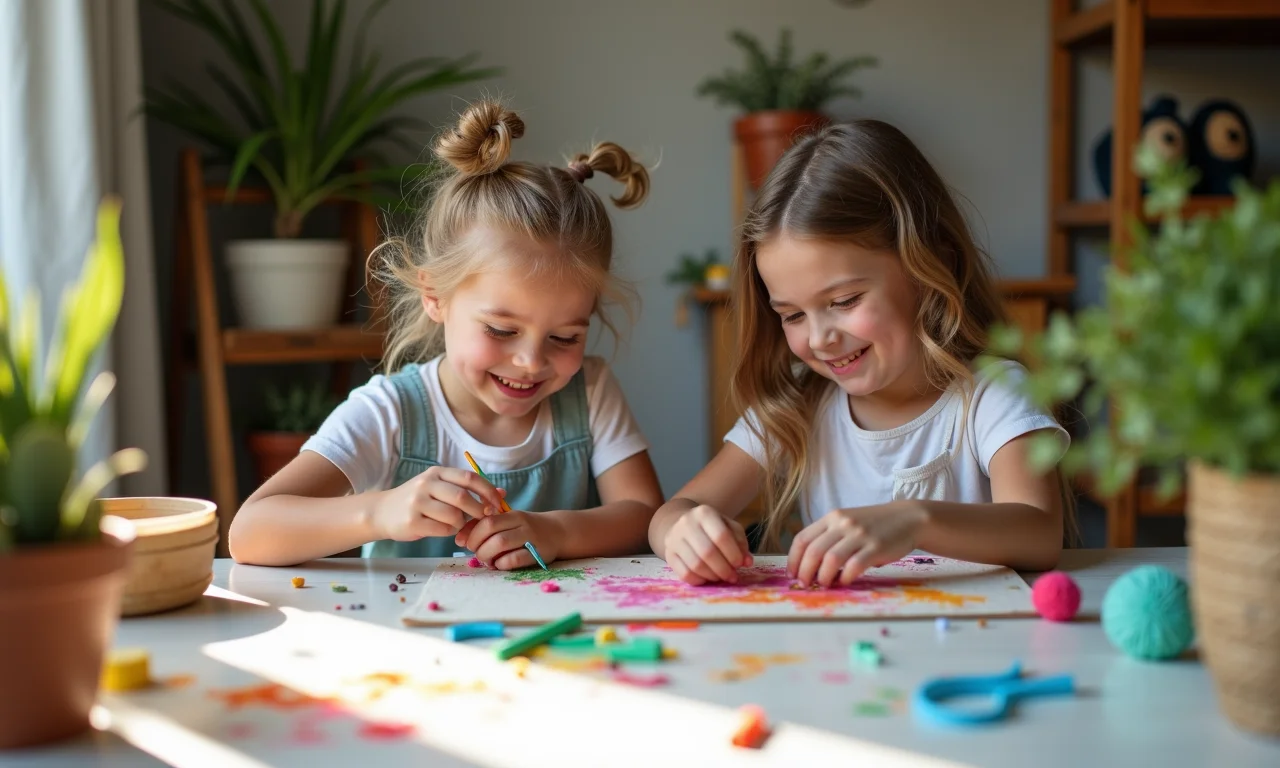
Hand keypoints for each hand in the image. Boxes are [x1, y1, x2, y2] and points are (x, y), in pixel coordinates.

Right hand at [371, 466, 503, 541]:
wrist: (381, 512)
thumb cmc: (418, 501)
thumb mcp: (441, 488)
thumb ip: (469, 489)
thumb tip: (503, 493)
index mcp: (437, 472)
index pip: (470, 478)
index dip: (488, 491)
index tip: (498, 504)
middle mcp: (427, 484)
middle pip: (463, 497)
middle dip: (479, 510)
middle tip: (484, 519)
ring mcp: (418, 502)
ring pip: (454, 515)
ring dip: (462, 523)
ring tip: (459, 524)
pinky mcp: (412, 521)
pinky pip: (442, 529)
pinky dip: (450, 532)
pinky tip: (445, 530)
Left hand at [454, 511, 561, 569]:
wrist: (558, 532)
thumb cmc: (526, 528)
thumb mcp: (509, 521)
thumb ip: (486, 526)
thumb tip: (460, 538)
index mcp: (512, 514)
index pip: (486, 519)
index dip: (472, 533)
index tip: (466, 542)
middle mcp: (521, 523)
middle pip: (491, 530)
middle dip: (476, 544)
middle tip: (475, 552)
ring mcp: (530, 538)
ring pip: (500, 543)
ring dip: (487, 555)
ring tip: (486, 560)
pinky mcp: (538, 553)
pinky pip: (514, 559)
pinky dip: (502, 564)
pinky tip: (500, 565)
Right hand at [662, 505, 752, 584]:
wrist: (684, 524)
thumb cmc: (712, 528)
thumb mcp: (728, 527)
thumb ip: (740, 542)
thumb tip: (747, 561)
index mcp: (704, 513)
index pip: (721, 536)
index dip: (733, 554)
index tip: (740, 564)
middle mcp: (686, 523)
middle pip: (707, 552)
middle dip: (724, 569)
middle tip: (732, 576)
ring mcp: (674, 539)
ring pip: (695, 565)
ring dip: (713, 576)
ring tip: (721, 577)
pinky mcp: (668, 554)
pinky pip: (684, 574)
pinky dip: (699, 580)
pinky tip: (707, 578)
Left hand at [788, 501, 928, 587]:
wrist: (908, 518)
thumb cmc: (875, 525)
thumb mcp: (848, 523)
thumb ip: (830, 538)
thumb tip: (811, 566)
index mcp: (832, 517)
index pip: (802, 538)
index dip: (793, 559)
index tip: (792, 574)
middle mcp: (843, 524)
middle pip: (813, 551)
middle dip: (805, 572)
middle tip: (805, 584)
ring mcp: (859, 534)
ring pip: (830, 559)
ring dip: (823, 577)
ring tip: (824, 585)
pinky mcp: (875, 547)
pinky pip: (853, 566)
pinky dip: (845, 577)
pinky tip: (845, 581)